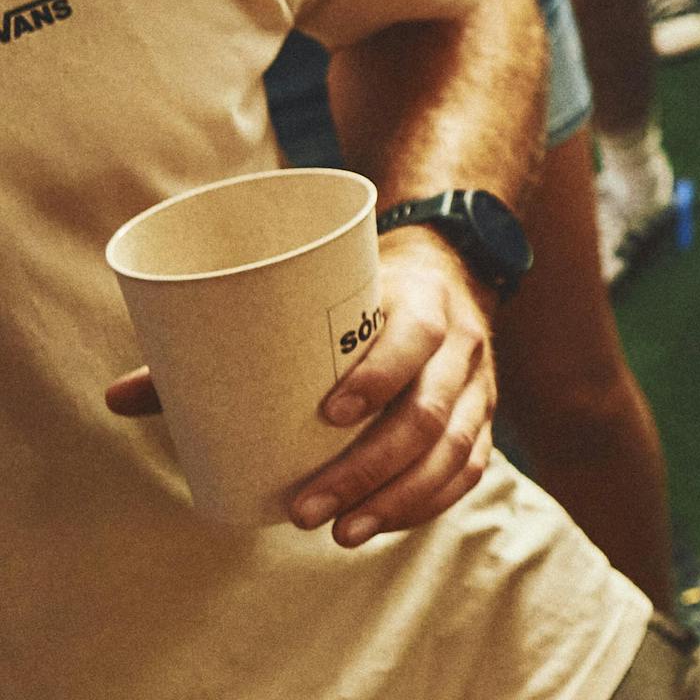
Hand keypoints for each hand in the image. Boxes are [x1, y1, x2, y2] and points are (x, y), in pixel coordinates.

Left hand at [105, 231, 499, 545]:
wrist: (448, 268)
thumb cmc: (361, 290)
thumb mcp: (314, 295)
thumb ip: (225, 344)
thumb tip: (117, 397)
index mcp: (423, 301)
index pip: (416, 337)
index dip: (379, 375)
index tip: (328, 414)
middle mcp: (460, 344)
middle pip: (430, 413)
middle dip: (369, 469)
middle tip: (306, 511)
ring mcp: (477, 385)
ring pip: (453, 451)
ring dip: (398, 499)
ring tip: (341, 533)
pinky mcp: (480, 417)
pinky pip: (467, 469)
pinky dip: (429, 503)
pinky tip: (385, 525)